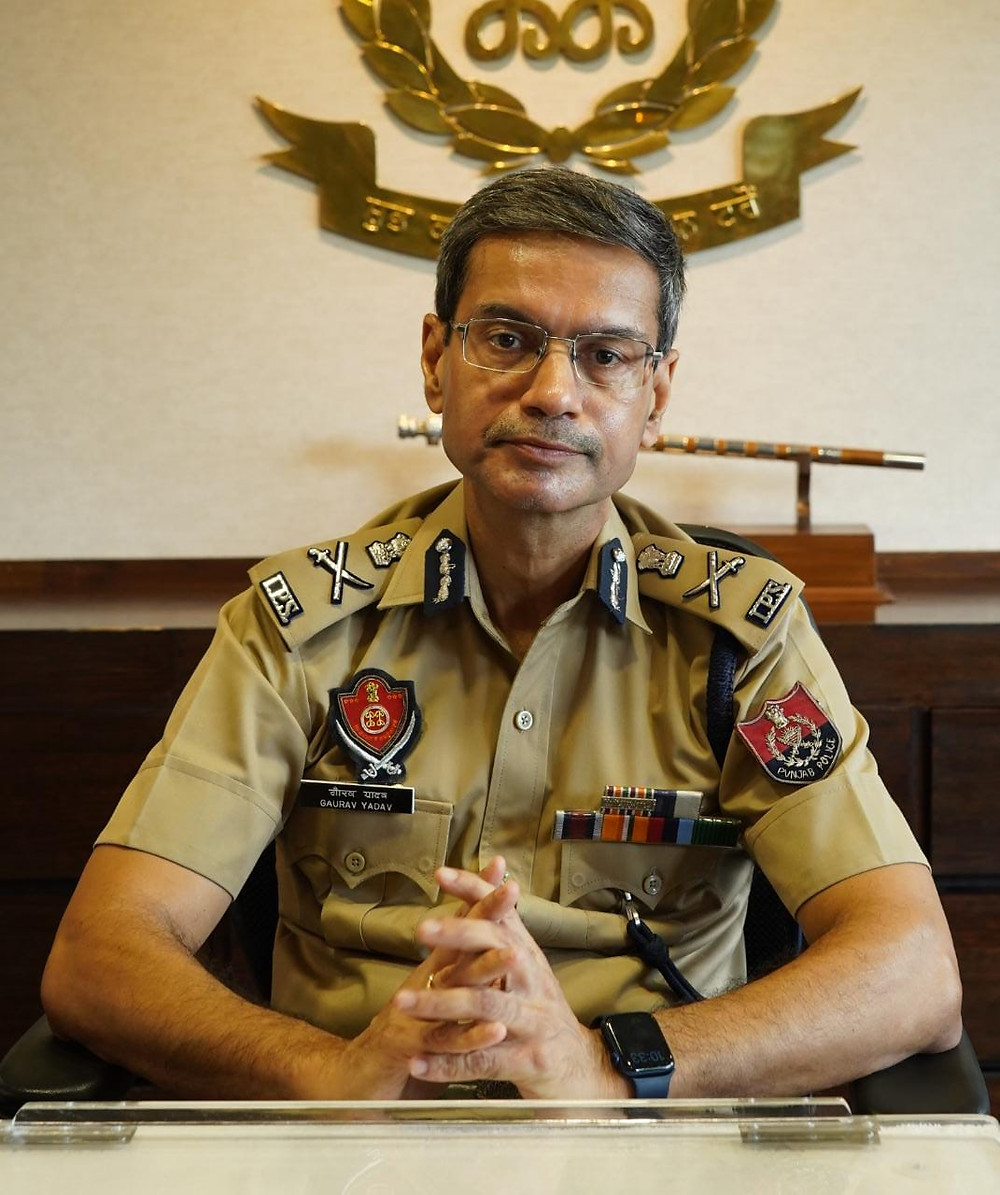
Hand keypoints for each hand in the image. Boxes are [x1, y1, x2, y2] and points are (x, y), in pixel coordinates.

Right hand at [336, 859, 510, 1099]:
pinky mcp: (410, 1050)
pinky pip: (446, 1042)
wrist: (352, 1082)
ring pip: (454, 988)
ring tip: (514, 954)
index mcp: (433, 972)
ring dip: (484, 970)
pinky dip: (471, 1036)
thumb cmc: (402, 1038)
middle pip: (458, 944)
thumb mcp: (429, 998)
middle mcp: (424, 985)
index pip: (460, 928)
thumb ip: (452, 971)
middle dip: (485, 916)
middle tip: (510, 891)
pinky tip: (494, 1029)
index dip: (479, 899)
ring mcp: (415, 1015)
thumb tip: (477, 937)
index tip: (501, 870)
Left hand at [395, 861, 629, 1099]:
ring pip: (484, 1006)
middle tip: (421, 929)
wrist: (582, 1067)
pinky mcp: (528, 1060)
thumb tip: (488, 881)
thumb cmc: (541, 1011)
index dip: (474, 891)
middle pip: (496, 951)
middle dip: (458, 937)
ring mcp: (533, 1022)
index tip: (441, 874)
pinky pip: (482, 1061)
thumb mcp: (528, 967)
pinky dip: (447, 1063)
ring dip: (440, 1003)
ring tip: (403, 1001)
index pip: (501, 914)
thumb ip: (504, 931)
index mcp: (528, 956)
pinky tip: (418, 1061)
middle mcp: (533, 982)